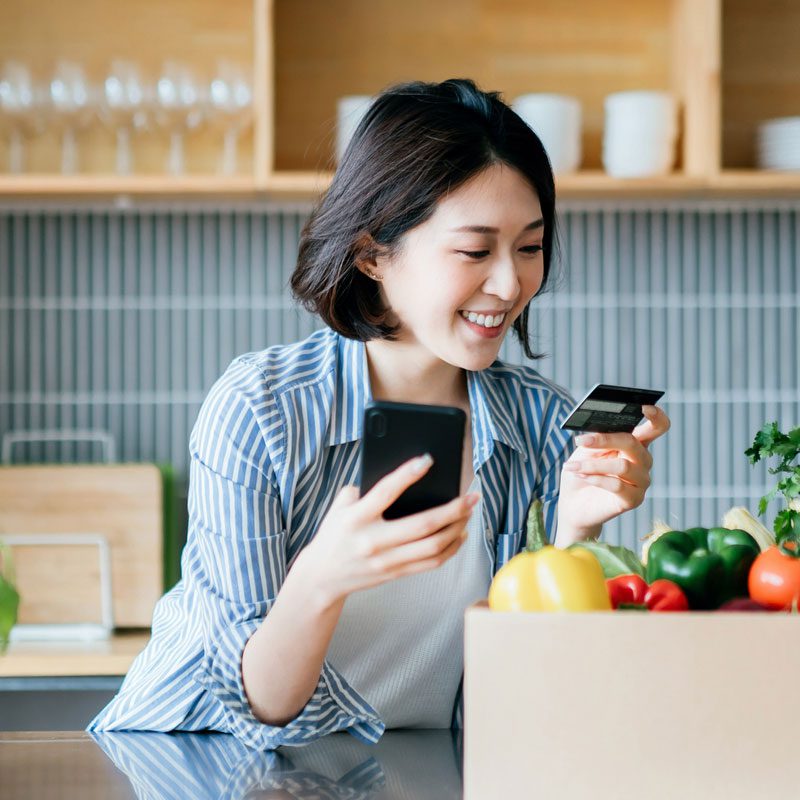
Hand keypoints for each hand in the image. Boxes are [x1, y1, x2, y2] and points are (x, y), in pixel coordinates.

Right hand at [294, 455, 479, 606]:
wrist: (322, 576)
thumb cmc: (335, 533)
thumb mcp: (340, 507)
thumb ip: (364, 489)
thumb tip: (403, 476)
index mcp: (357, 518)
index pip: (386, 492)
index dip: (408, 474)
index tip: (428, 459)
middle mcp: (373, 540)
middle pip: (423, 524)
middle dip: (453, 508)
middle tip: (471, 495)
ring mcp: (387, 560)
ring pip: (433, 546)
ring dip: (458, 527)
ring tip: (469, 512)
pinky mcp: (396, 573)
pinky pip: (432, 562)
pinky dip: (451, 547)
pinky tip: (460, 533)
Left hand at [556, 405, 670, 544]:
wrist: (573, 503)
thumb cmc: (581, 471)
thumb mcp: (585, 450)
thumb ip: (597, 439)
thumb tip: (600, 431)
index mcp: (635, 443)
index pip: (657, 427)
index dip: (656, 416)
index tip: (644, 406)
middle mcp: (643, 461)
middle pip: (633, 443)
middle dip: (605, 440)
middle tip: (581, 440)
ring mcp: (641, 481)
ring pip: (622, 466)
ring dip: (592, 464)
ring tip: (573, 466)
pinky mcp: (634, 499)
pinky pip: (616, 485)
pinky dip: (595, 479)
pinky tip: (582, 477)